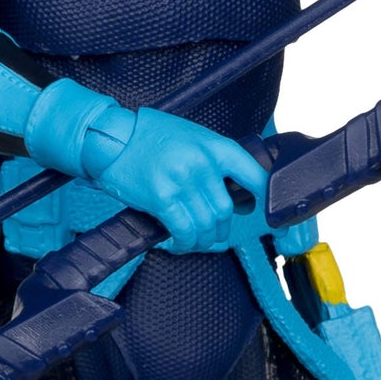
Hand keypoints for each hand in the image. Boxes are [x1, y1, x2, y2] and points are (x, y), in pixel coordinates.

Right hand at [88, 108, 268, 253]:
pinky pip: (184, 231)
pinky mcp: (162, 198)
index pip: (255, 177)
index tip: (268, 215)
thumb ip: (215, 162)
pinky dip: (185, 242)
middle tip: (213, 232)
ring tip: (194, 240)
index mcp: (215, 146)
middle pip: (226, 211)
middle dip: (221, 229)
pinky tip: (179, 241)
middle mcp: (203, 164)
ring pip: (207, 225)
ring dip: (202, 240)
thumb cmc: (150, 137)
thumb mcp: (192, 137)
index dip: (266, 200)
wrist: (112, 137)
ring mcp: (183, 181)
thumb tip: (238, 196)